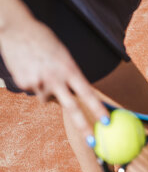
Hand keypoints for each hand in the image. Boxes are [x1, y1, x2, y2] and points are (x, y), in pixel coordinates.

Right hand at [0, 18, 108, 140]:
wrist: (16, 28)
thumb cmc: (46, 41)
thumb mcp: (64, 56)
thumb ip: (70, 76)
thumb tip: (76, 95)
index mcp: (69, 69)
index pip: (87, 93)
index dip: (97, 109)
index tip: (107, 122)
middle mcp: (55, 78)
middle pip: (72, 108)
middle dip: (83, 127)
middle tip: (93, 142)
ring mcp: (38, 82)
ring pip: (48, 98)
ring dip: (49, 91)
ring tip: (44, 71)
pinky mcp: (24, 84)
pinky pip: (35, 91)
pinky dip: (36, 84)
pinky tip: (32, 69)